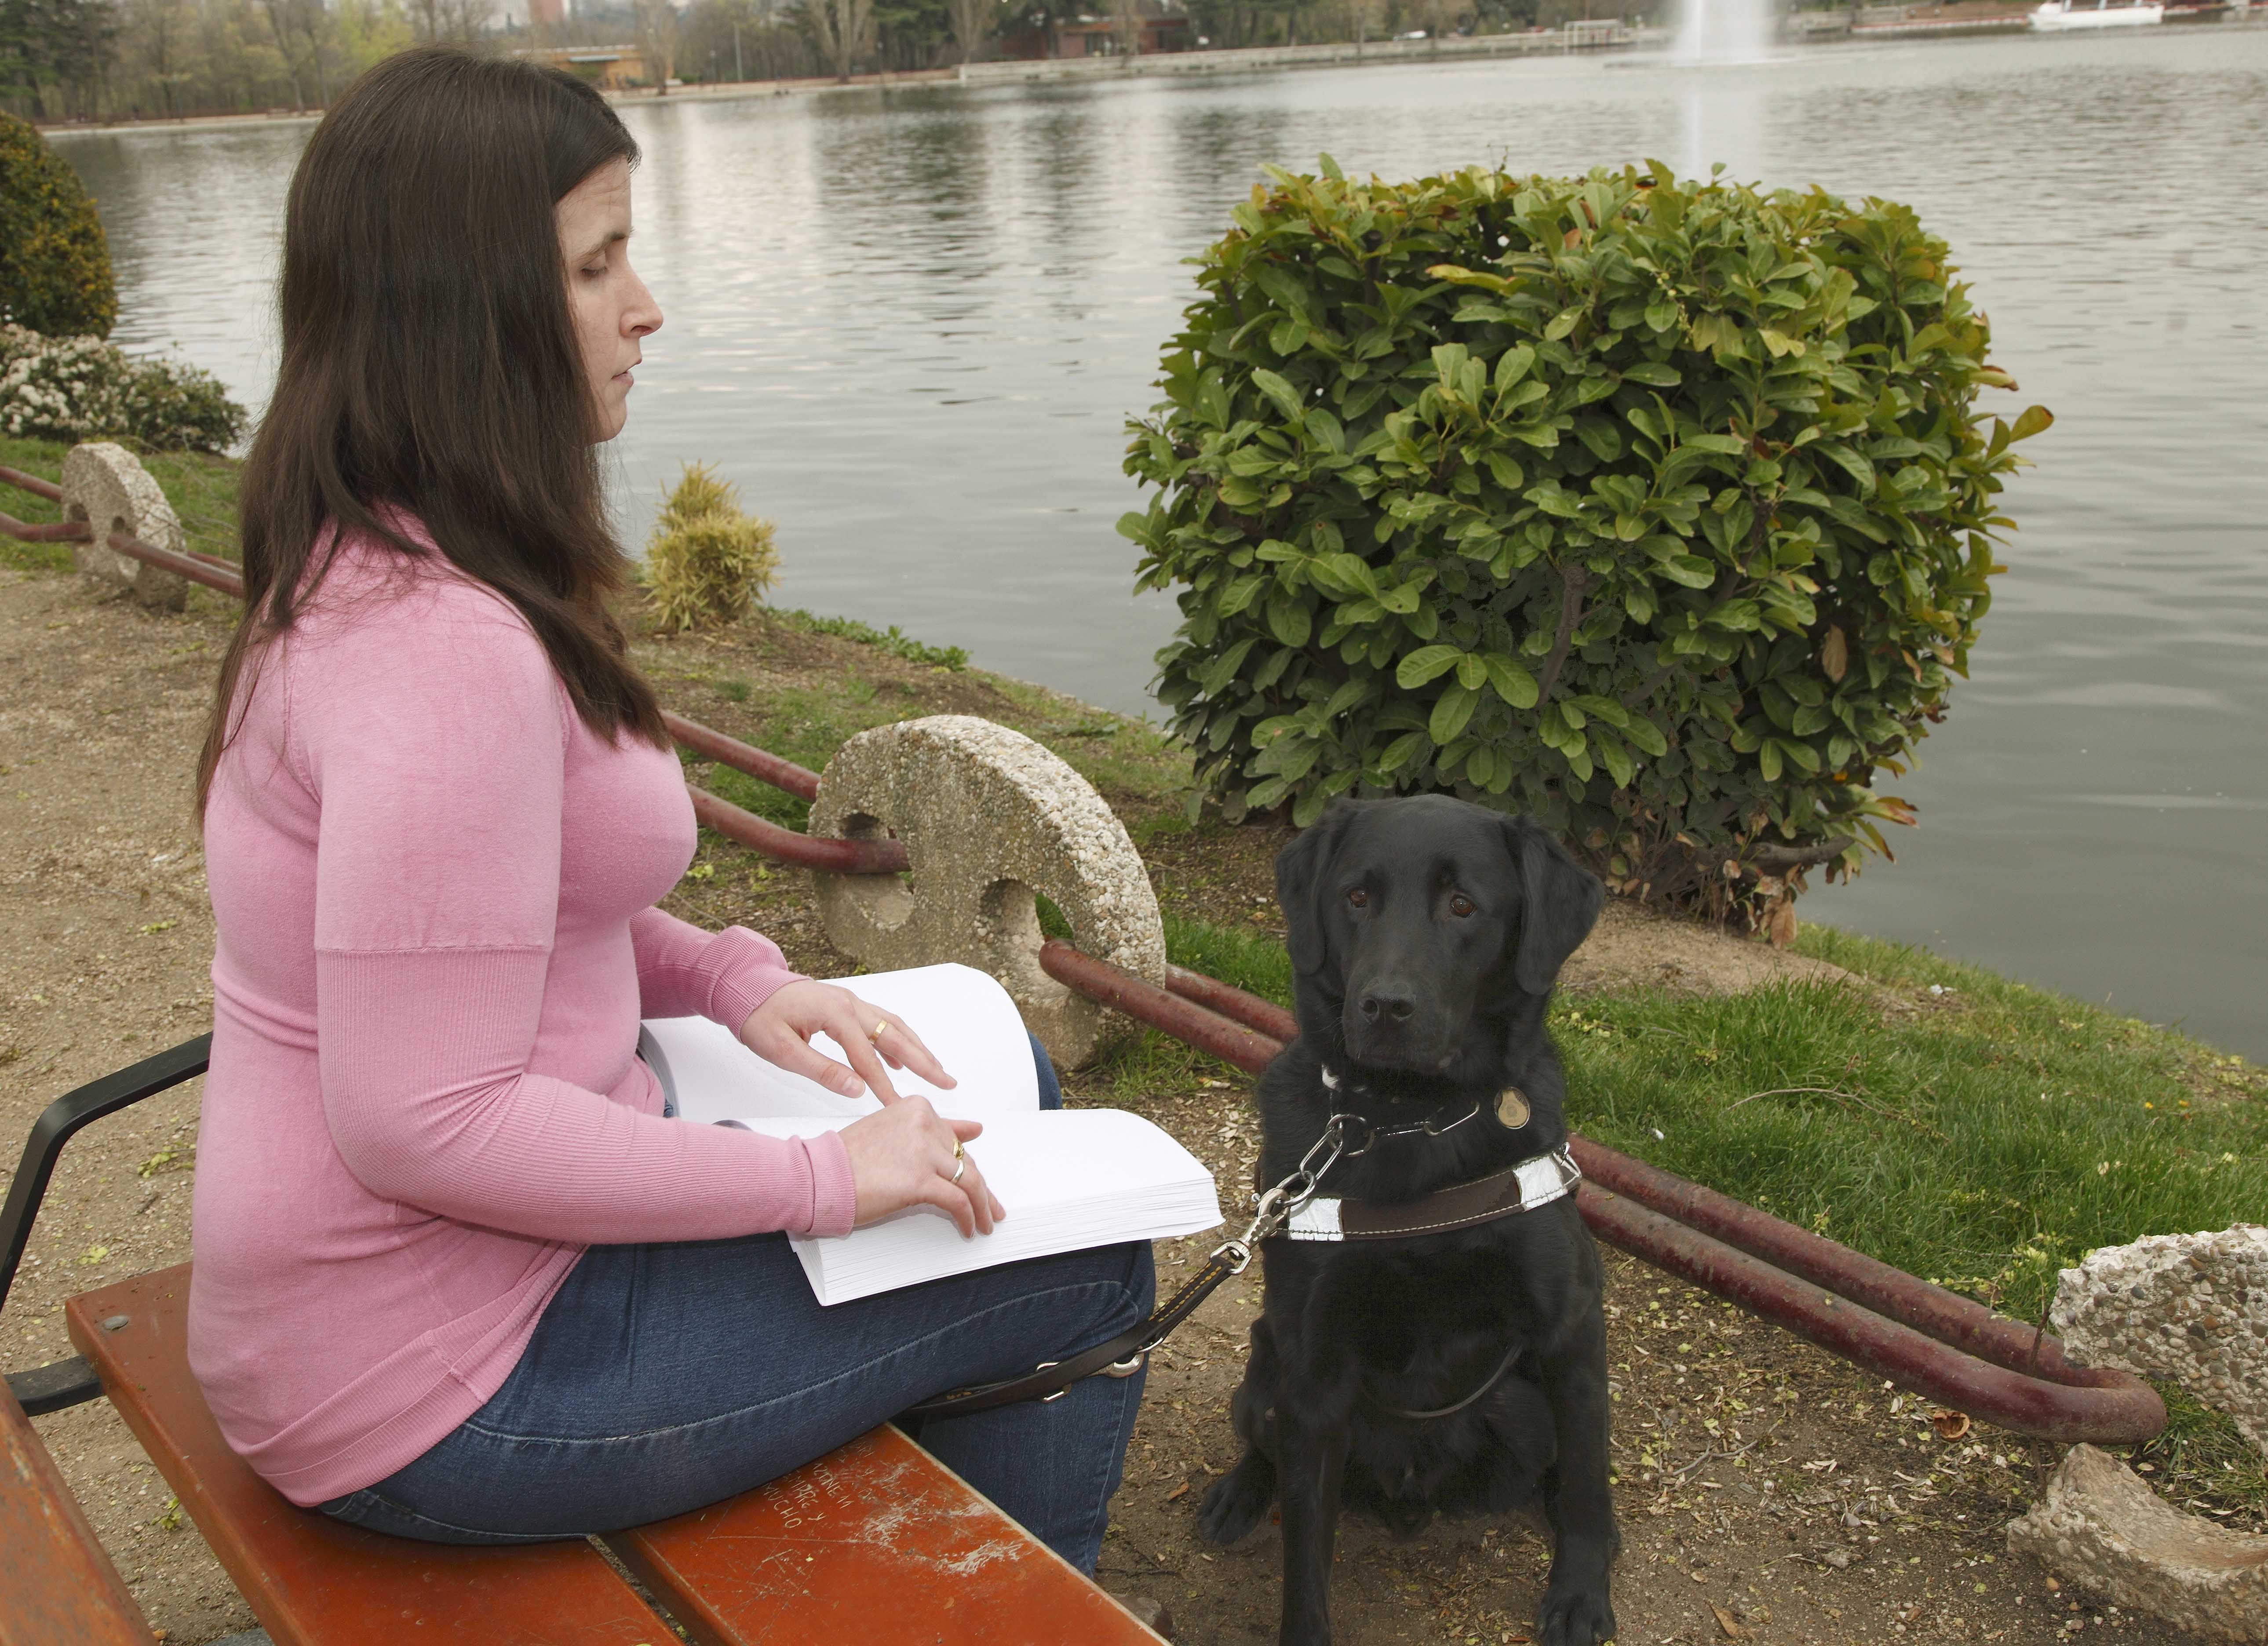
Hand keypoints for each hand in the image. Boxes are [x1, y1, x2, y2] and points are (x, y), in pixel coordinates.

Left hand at [738, 979, 956, 1104]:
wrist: (744, 987)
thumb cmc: (758, 1017)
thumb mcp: (781, 1050)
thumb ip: (820, 1070)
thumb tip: (856, 1090)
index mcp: (834, 1013)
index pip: (866, 1056)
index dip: (883, 1084)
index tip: (898, 1106)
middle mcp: (849, 1003)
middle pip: (894, 1034)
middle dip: (923, 1061)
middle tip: (947, 1082)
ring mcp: (850, 1001)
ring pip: (893, 1025)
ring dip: (917, 1048)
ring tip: (936, 1071)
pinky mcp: (846, 1005)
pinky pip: (880, 1022)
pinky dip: (897, 1040)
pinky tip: (901, 1059)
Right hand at [838, 1098, 1005, 1237]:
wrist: (818, 1178)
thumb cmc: (848, 1159)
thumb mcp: (894, 1132)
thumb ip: (935, 1128)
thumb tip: (975, 1129)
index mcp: (917, 1107)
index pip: (955, 1140)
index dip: (967, 1166)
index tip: (978, 1182)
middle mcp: (923, 1123)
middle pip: (965, 1160)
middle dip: (980, 1189)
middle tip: (990, 1207)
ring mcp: (923, 1150)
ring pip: (970, 1180)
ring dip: (982, 1206)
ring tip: (984, 1222)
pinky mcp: (920, 1179)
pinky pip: (957, 1201)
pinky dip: (968, 1217)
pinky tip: (967, 1228)